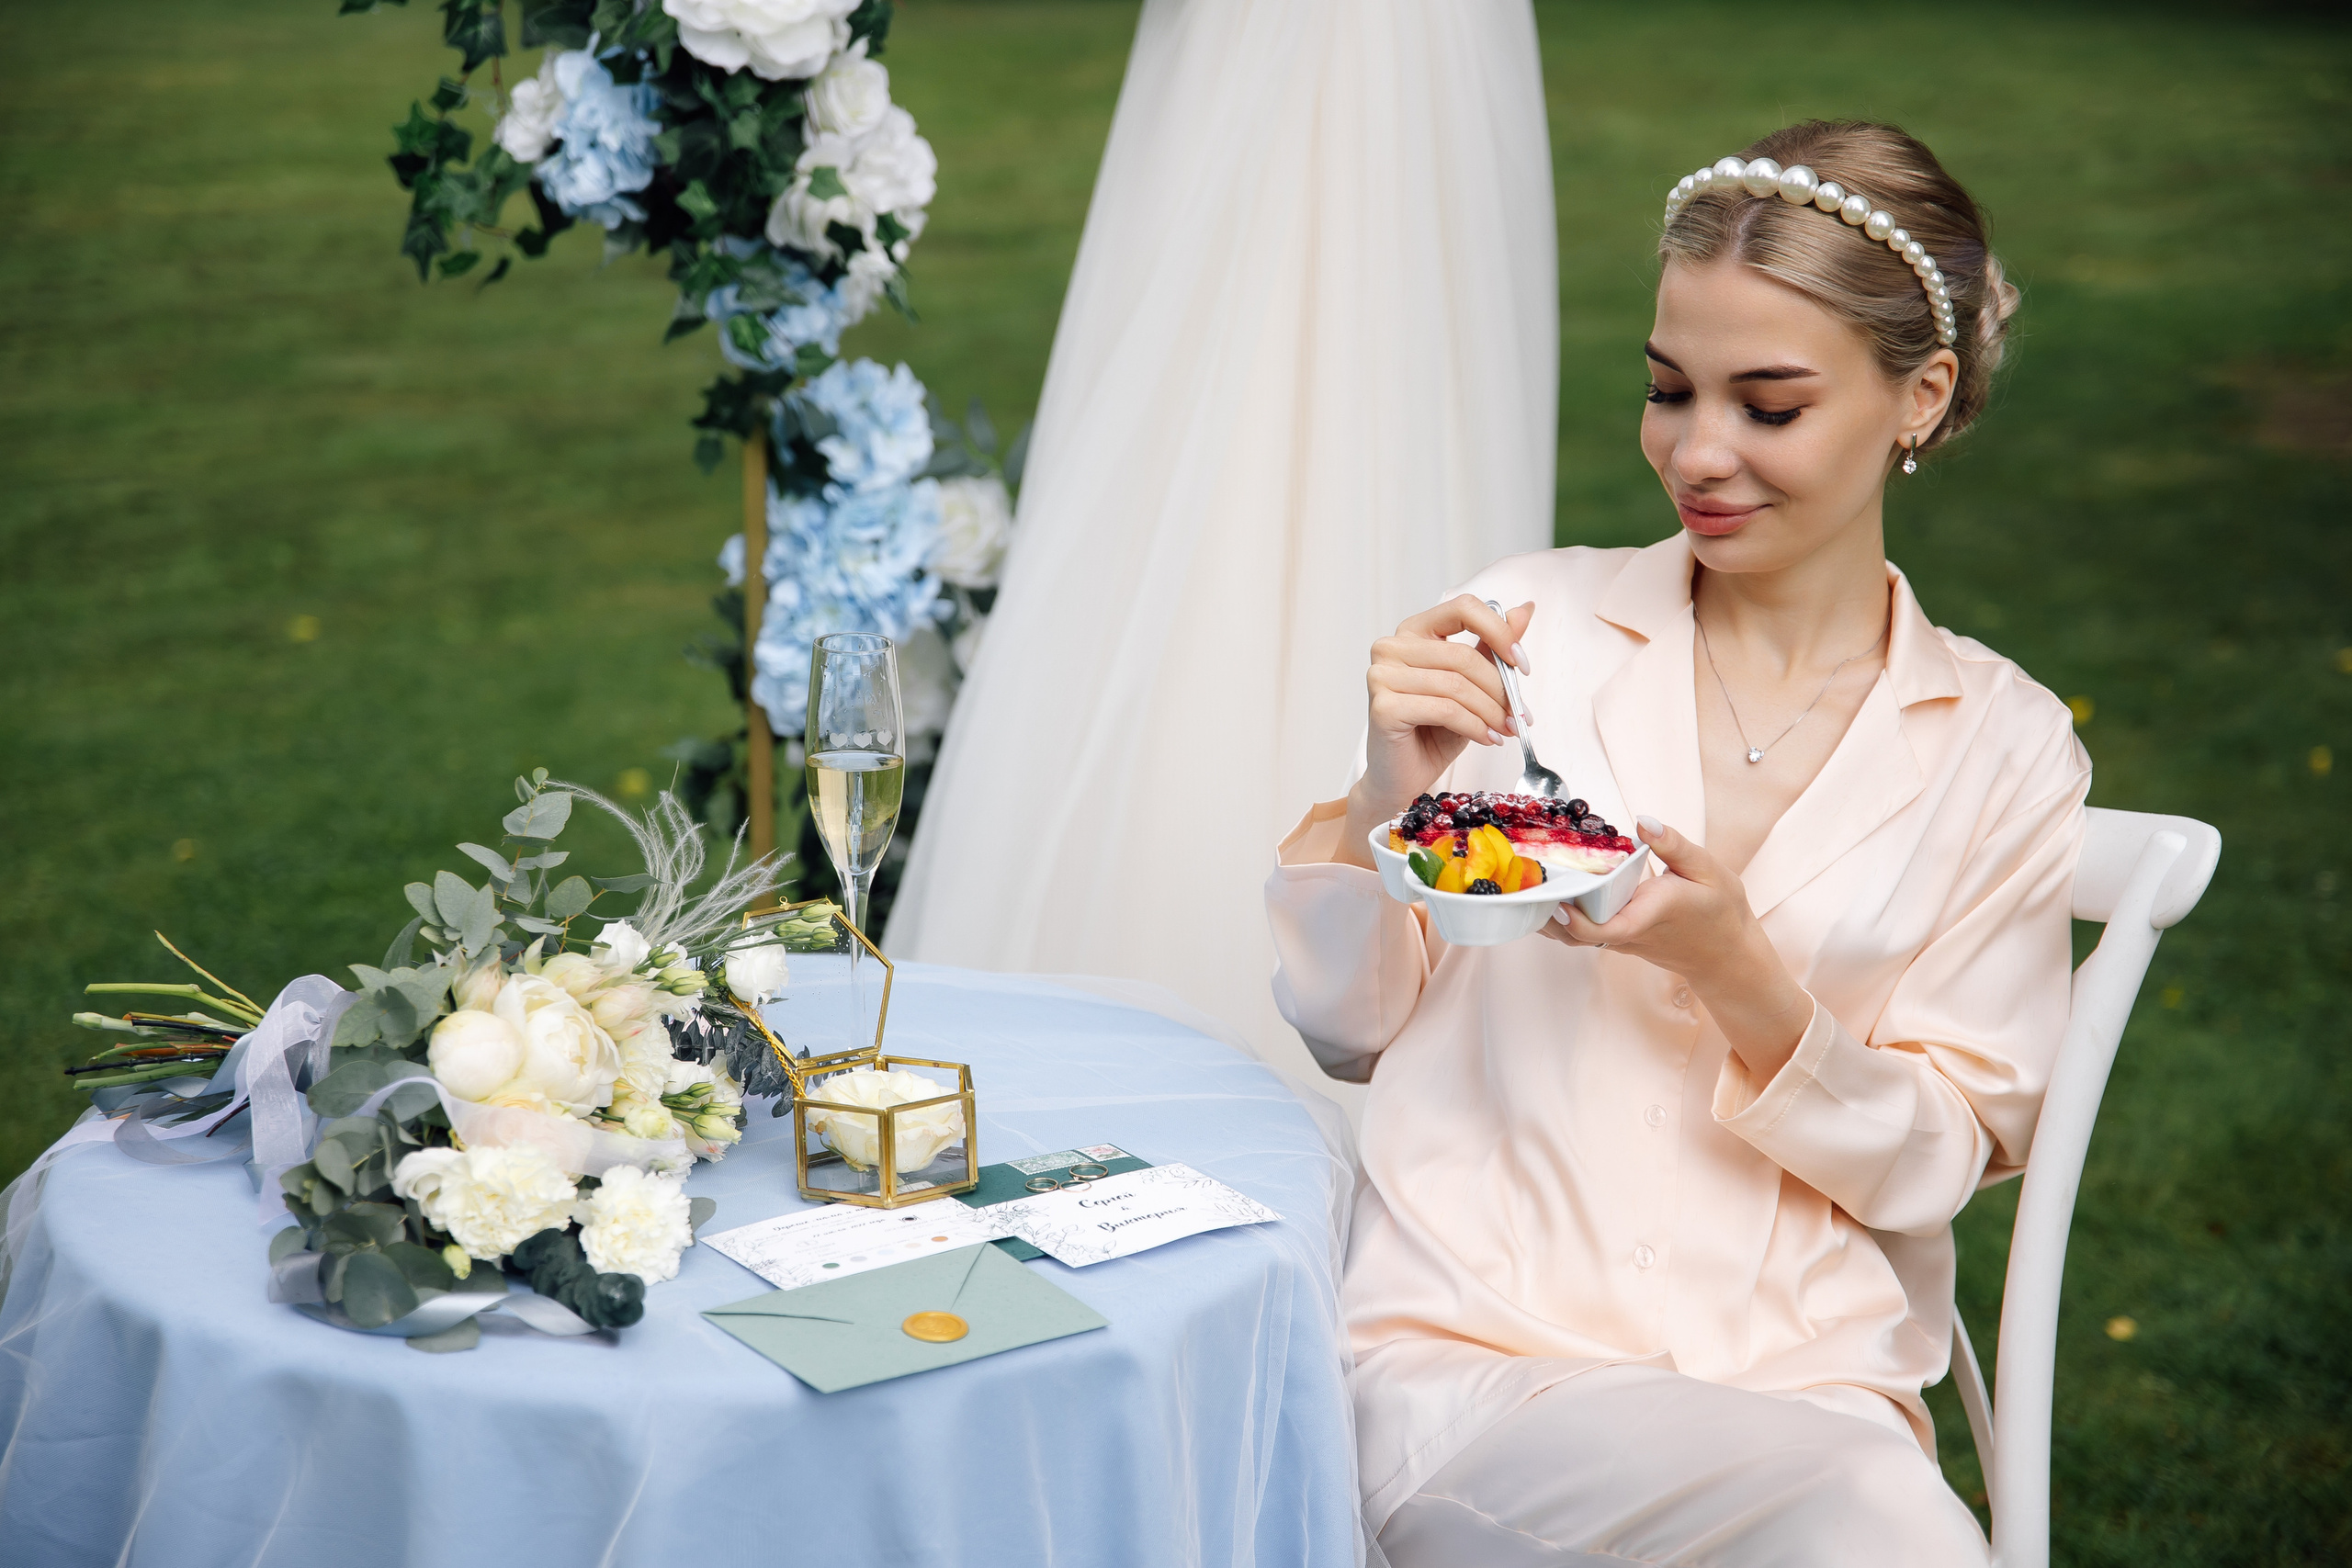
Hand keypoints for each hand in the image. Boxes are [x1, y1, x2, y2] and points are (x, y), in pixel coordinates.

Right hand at [1334, 596, 1533, 867]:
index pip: (1463, 608)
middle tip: (1519, 715)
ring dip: (1491, 712)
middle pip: (1462, 655)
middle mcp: (1391, 647)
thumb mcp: (1472, 685)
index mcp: (1413, 631)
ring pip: (1456, 685)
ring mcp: (1381, 675)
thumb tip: (1526, 609)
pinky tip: (1487, 739)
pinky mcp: (1383, 707)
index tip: (1521, 664)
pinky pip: (1444, 709)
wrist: (1404, 776)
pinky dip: (1474, 726)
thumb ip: (1491, 648)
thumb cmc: (1435, 730)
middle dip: (1500, 689)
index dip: (1499, 632)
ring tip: (1505, 730)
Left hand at [1544, 816, 1813, 1079]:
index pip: (1603, 928)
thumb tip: (1643, 820)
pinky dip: (1562, 915)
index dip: (1574, 920)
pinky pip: (1583, 932)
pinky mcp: (1619, 939)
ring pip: (1573, 935)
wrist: (1727, 954)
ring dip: (1548, 914)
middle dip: (1545, 910)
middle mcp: (1628, 931)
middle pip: (1574, 932)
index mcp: (1648, 914)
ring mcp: (1621, 940)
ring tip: (1526, 883)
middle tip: (1522, 878)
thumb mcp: (1707, 870)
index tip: (1555, 898)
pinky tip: (1549, 890)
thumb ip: (1674, 845)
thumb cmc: (1720, 911)